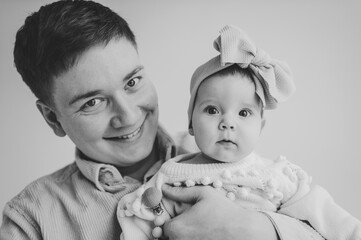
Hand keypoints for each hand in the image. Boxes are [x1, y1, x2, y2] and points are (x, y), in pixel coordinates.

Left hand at [161, 185, 277, 239]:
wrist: (245, 232)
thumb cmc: (224, 212)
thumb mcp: (203, 194)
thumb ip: (181, 192)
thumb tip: (164, 188)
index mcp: (175, 228)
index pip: (162, 226)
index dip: (170, 220)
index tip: (180, 217)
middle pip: (168, 237)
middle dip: (175, 230)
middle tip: (191, 223)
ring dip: (183, 236)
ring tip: (198, 229)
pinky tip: (203, 236)